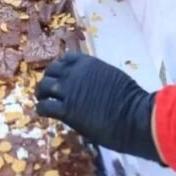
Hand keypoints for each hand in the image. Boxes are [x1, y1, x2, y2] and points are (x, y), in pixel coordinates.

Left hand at [36, 53, 162, 162]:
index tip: (59, 75)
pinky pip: (45, 106)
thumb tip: (92, 83)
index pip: (65, 59)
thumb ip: (97, 76)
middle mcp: (74, 73)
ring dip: (42, 94)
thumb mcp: (112, 77)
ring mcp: (69, 91)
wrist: (134, 116)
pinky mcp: (66, 110)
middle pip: (51, 72)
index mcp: (88, 63)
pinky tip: (43, 113)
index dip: (59, 68)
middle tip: (48, 90)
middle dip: (48, 80)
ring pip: (44, 87)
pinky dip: (41, 109)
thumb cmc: (131, 99)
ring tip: (42, 100)